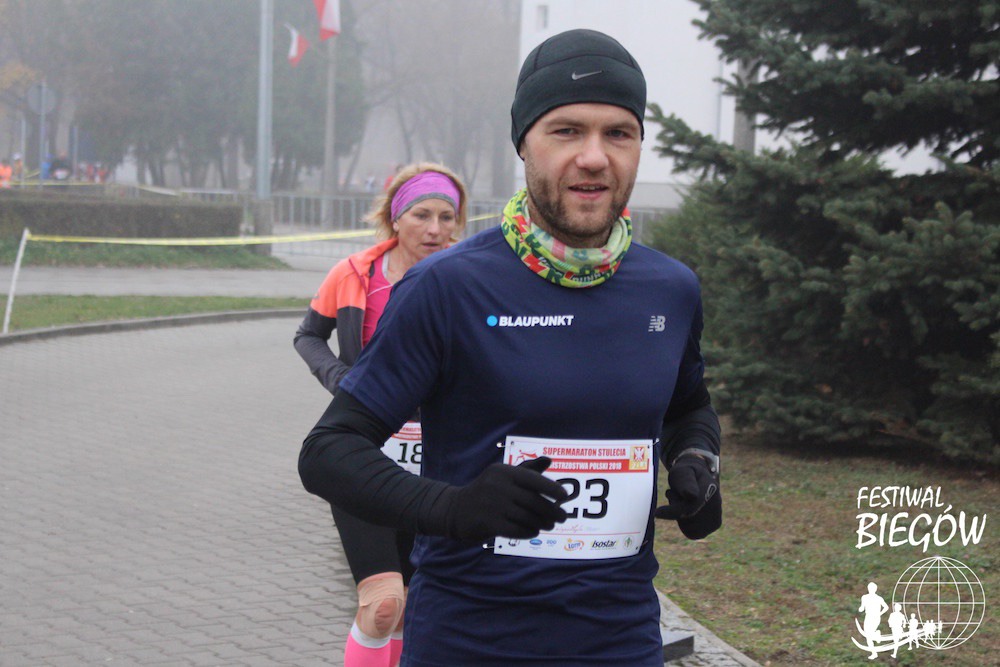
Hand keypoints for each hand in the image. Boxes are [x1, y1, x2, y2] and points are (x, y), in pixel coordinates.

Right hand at [445, 457, 568, 541]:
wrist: (456, 509)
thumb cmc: (487, 491)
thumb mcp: (503, 476)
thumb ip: (527, 470)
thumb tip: (549, 460)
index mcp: (504, 471)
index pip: (534, 480)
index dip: (552, 489)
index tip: (565, 497)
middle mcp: (498, 486)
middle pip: (534, 501)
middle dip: (553, 511)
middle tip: (562, 517)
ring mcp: (493, 505)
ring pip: (528, 517)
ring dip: (543, 523)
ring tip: (549, 525)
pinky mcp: (489, 523)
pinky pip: (518, 530)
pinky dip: (530, 531)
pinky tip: (534, 531)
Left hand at [655, 453, 720, 539]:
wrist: (696, 478)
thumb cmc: (685, 473)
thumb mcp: (682, 471)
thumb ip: (686, 481)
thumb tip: (691, 496)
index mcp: (710, 488)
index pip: (689, 506)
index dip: (672, 511)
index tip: (656, 513)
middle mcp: (717, 504)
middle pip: (687, 519)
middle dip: (675, 508)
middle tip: (674, 494)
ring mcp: (717, 516)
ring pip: (689, 528)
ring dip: (679, 517)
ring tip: (681, 502)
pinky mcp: (714, 526)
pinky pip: (692, 533)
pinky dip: (685, 525)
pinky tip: (685, 512)